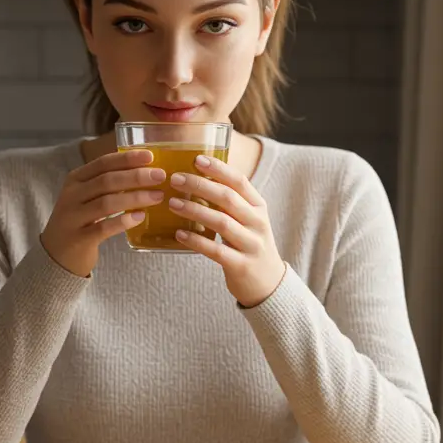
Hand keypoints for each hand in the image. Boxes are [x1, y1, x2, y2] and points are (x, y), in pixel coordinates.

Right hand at [41, 149, 165, 276]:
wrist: (56, 254)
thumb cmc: (80, 222)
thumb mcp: (87, 197)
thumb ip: (108, 185)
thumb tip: (145, 173)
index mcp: (75, 180)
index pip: (103, 163)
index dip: (127, 158)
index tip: (150, 156)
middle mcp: (72, 195)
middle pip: (106, 181)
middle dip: (136, 176)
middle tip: (160, 176)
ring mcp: (73, 217)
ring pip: (106, 203)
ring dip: (134, 198)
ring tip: (157, 196)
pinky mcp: (78, 239)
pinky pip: (103, 228)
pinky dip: (123, 221)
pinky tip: (140, 217)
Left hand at [168, 154, 286, 306]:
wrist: (269, 284)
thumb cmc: (250, 246)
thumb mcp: (248, 220)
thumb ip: (230, 203)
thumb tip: (198, 179)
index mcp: (259, 207)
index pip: (240, 181)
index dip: (219, 169)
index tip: (197, 159)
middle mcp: (258, 223)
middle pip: (228, 198)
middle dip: (200, 185)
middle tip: (176, 179)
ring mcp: (251, 245)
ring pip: (221, 222)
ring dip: (194, 210)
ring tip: (172, 203)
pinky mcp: (240, 265)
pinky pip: (215, 250)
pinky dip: (196, 241)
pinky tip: (179, 234)